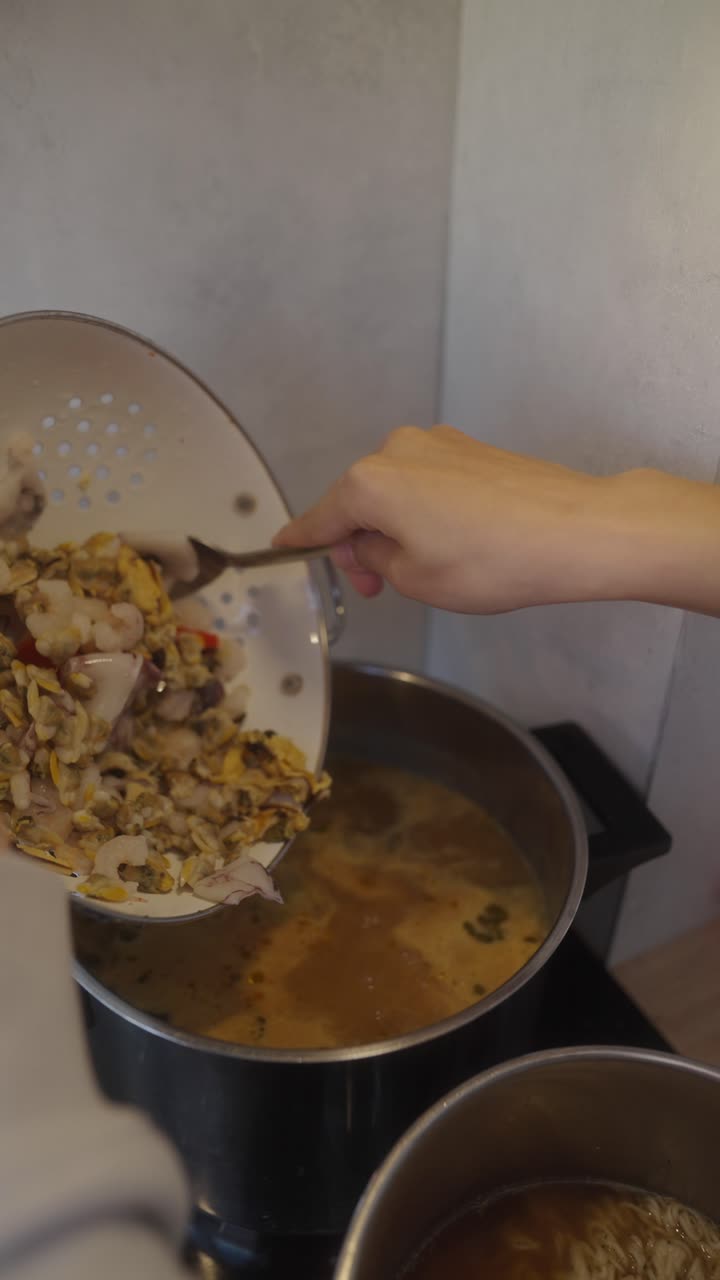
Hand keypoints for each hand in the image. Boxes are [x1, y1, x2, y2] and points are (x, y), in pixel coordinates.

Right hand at [275, 426, 637, 612]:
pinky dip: (426, 511)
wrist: (575, 531)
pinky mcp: (470, 448)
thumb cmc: (493, 560)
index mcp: (369, 482)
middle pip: (357, 501)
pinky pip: (428, 482)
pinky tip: (455, 544)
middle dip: (361, 544)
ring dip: (396, 528)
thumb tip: (371, 544)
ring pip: (395, 491)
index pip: (320, 518)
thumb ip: (374, 559)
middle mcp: (396, 450)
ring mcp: (438, 443)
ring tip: (430, 569)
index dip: (301, 541)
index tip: (282, 548)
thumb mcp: (413, 579)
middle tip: (380, 589)